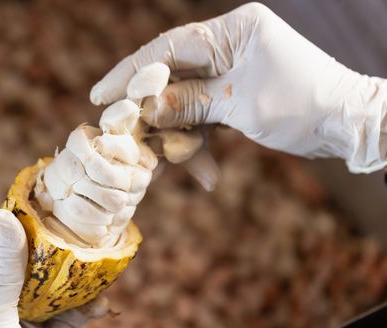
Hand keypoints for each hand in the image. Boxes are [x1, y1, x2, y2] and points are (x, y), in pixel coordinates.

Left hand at [0, 209, 107, 327]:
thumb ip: (0, 269)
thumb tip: (3, 215)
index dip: (4, 227)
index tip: (29, 205)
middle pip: (20, 267)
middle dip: (46, 248)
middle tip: (69, 225)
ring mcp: (21, 326)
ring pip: (49, 290)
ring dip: (72, 277)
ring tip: (93, 257)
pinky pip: (70, 318)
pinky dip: (87, 308)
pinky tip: (103, 301)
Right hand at [90, 2, 386, 173]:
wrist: (348, 125)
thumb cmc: (304, 105)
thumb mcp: (240, 103)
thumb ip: (189, 102)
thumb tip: (146, 108)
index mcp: (233, 30)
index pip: (167, 47)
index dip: (130, 72)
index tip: (101, 94)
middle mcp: (229, 45)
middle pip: (172, 78)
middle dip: (152, 114)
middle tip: (127, 140)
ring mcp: (232, 71)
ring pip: (186, 104)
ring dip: (179, 139)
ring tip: (169, 170)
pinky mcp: (235, 95)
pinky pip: (205, 118)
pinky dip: (202, 145)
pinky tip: (206, 174)